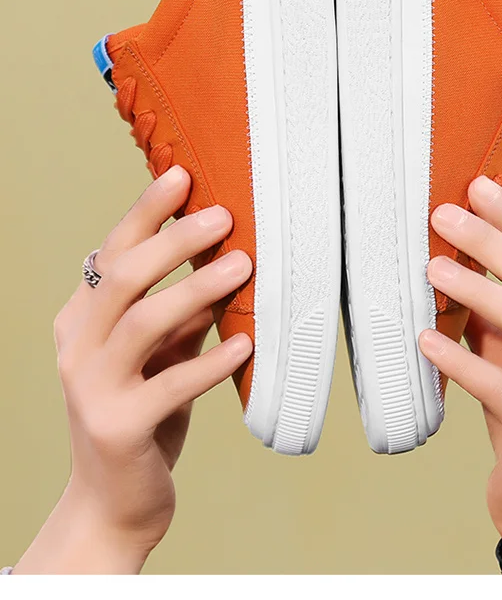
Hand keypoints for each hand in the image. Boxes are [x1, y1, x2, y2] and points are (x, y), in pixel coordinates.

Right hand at [14, 166, 253, 573]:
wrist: (112, 503)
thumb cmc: (144, 412)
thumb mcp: (161, 351)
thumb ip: (183, 308)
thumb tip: (227, 251)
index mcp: (82, 319)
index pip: (112, 252)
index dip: (146, 211)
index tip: (183, 174)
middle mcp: (78, 347)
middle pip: (124, 277)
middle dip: (175, 239)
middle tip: (224, 215)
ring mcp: (92, 389)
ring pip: (143, 322)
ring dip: (196, 289)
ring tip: (243, 266)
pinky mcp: (119, 428)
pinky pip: (170, 385)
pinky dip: (210, 361)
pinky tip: (246, 344)